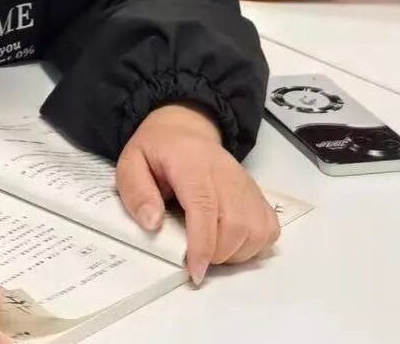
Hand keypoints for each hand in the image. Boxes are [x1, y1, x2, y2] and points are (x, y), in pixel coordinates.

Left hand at [115, 104, 278, 285]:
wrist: (185, 128)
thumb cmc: (157, 150)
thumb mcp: (131, 163)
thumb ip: (137, 192)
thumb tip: (152, 224)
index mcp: (192, 164)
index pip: (204, 206)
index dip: (202, 244)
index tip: (195, 271)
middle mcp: (226, 174)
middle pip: (235, 224)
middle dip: (216, 254)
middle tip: (194, 259)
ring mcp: (246, 184)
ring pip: (256, 230)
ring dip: (235, 253)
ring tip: (210, 251)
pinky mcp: (257, 194)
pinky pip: (268, 228)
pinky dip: (254, 245)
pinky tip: (231, 244)